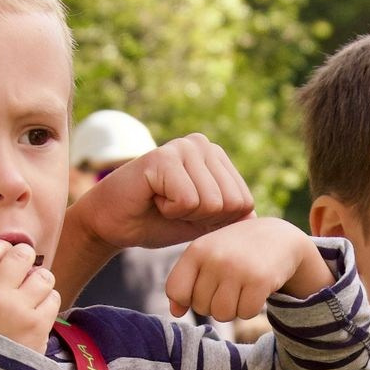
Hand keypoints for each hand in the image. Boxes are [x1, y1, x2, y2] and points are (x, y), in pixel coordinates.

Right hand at [0, 238, 59, 345]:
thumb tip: (11, 257)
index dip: (3, 247)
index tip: (6, 252)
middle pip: (20, 255)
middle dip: (26, 258)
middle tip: (26, 267)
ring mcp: (18, 309)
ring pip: (43, 275)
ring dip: (41, 281)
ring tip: (34, 292)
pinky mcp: (39, 324)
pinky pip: (54, 297)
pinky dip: (49, 301)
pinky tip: (39, 310)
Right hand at [68, 133, 254, 254]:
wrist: (112, 224)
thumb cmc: (157, 221)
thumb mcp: (203, 222)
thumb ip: (230, 217)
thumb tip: (257, 220)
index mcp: (217, 157)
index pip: (245, 203)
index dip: (216, 221)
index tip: (188, 212)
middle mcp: (203, 145)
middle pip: (231, 203)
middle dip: (202, 218)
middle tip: (173, 207)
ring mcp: (184, 148)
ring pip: (211, 203)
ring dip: (183, 214)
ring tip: (163, 201)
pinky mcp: (164, 158)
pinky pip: (188, 200)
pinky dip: (169, 210)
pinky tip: (153, 198)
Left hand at [167, 219, 329, 321]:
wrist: (278, 238)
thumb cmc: (235, 252)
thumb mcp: (207, 257)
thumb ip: (186, 282)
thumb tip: (176, 313)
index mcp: (196, 250)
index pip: (175, 290)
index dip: (187, 299)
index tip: (202, 289)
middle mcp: (215, 258)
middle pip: (201, 307)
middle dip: (214, 303)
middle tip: (229, 286)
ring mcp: (238, 269)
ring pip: (222, 314)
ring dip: (232, 309)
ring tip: (240, 289)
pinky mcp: (260, 280)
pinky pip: (246, 313)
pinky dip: (250, 308)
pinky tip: (255, 291)